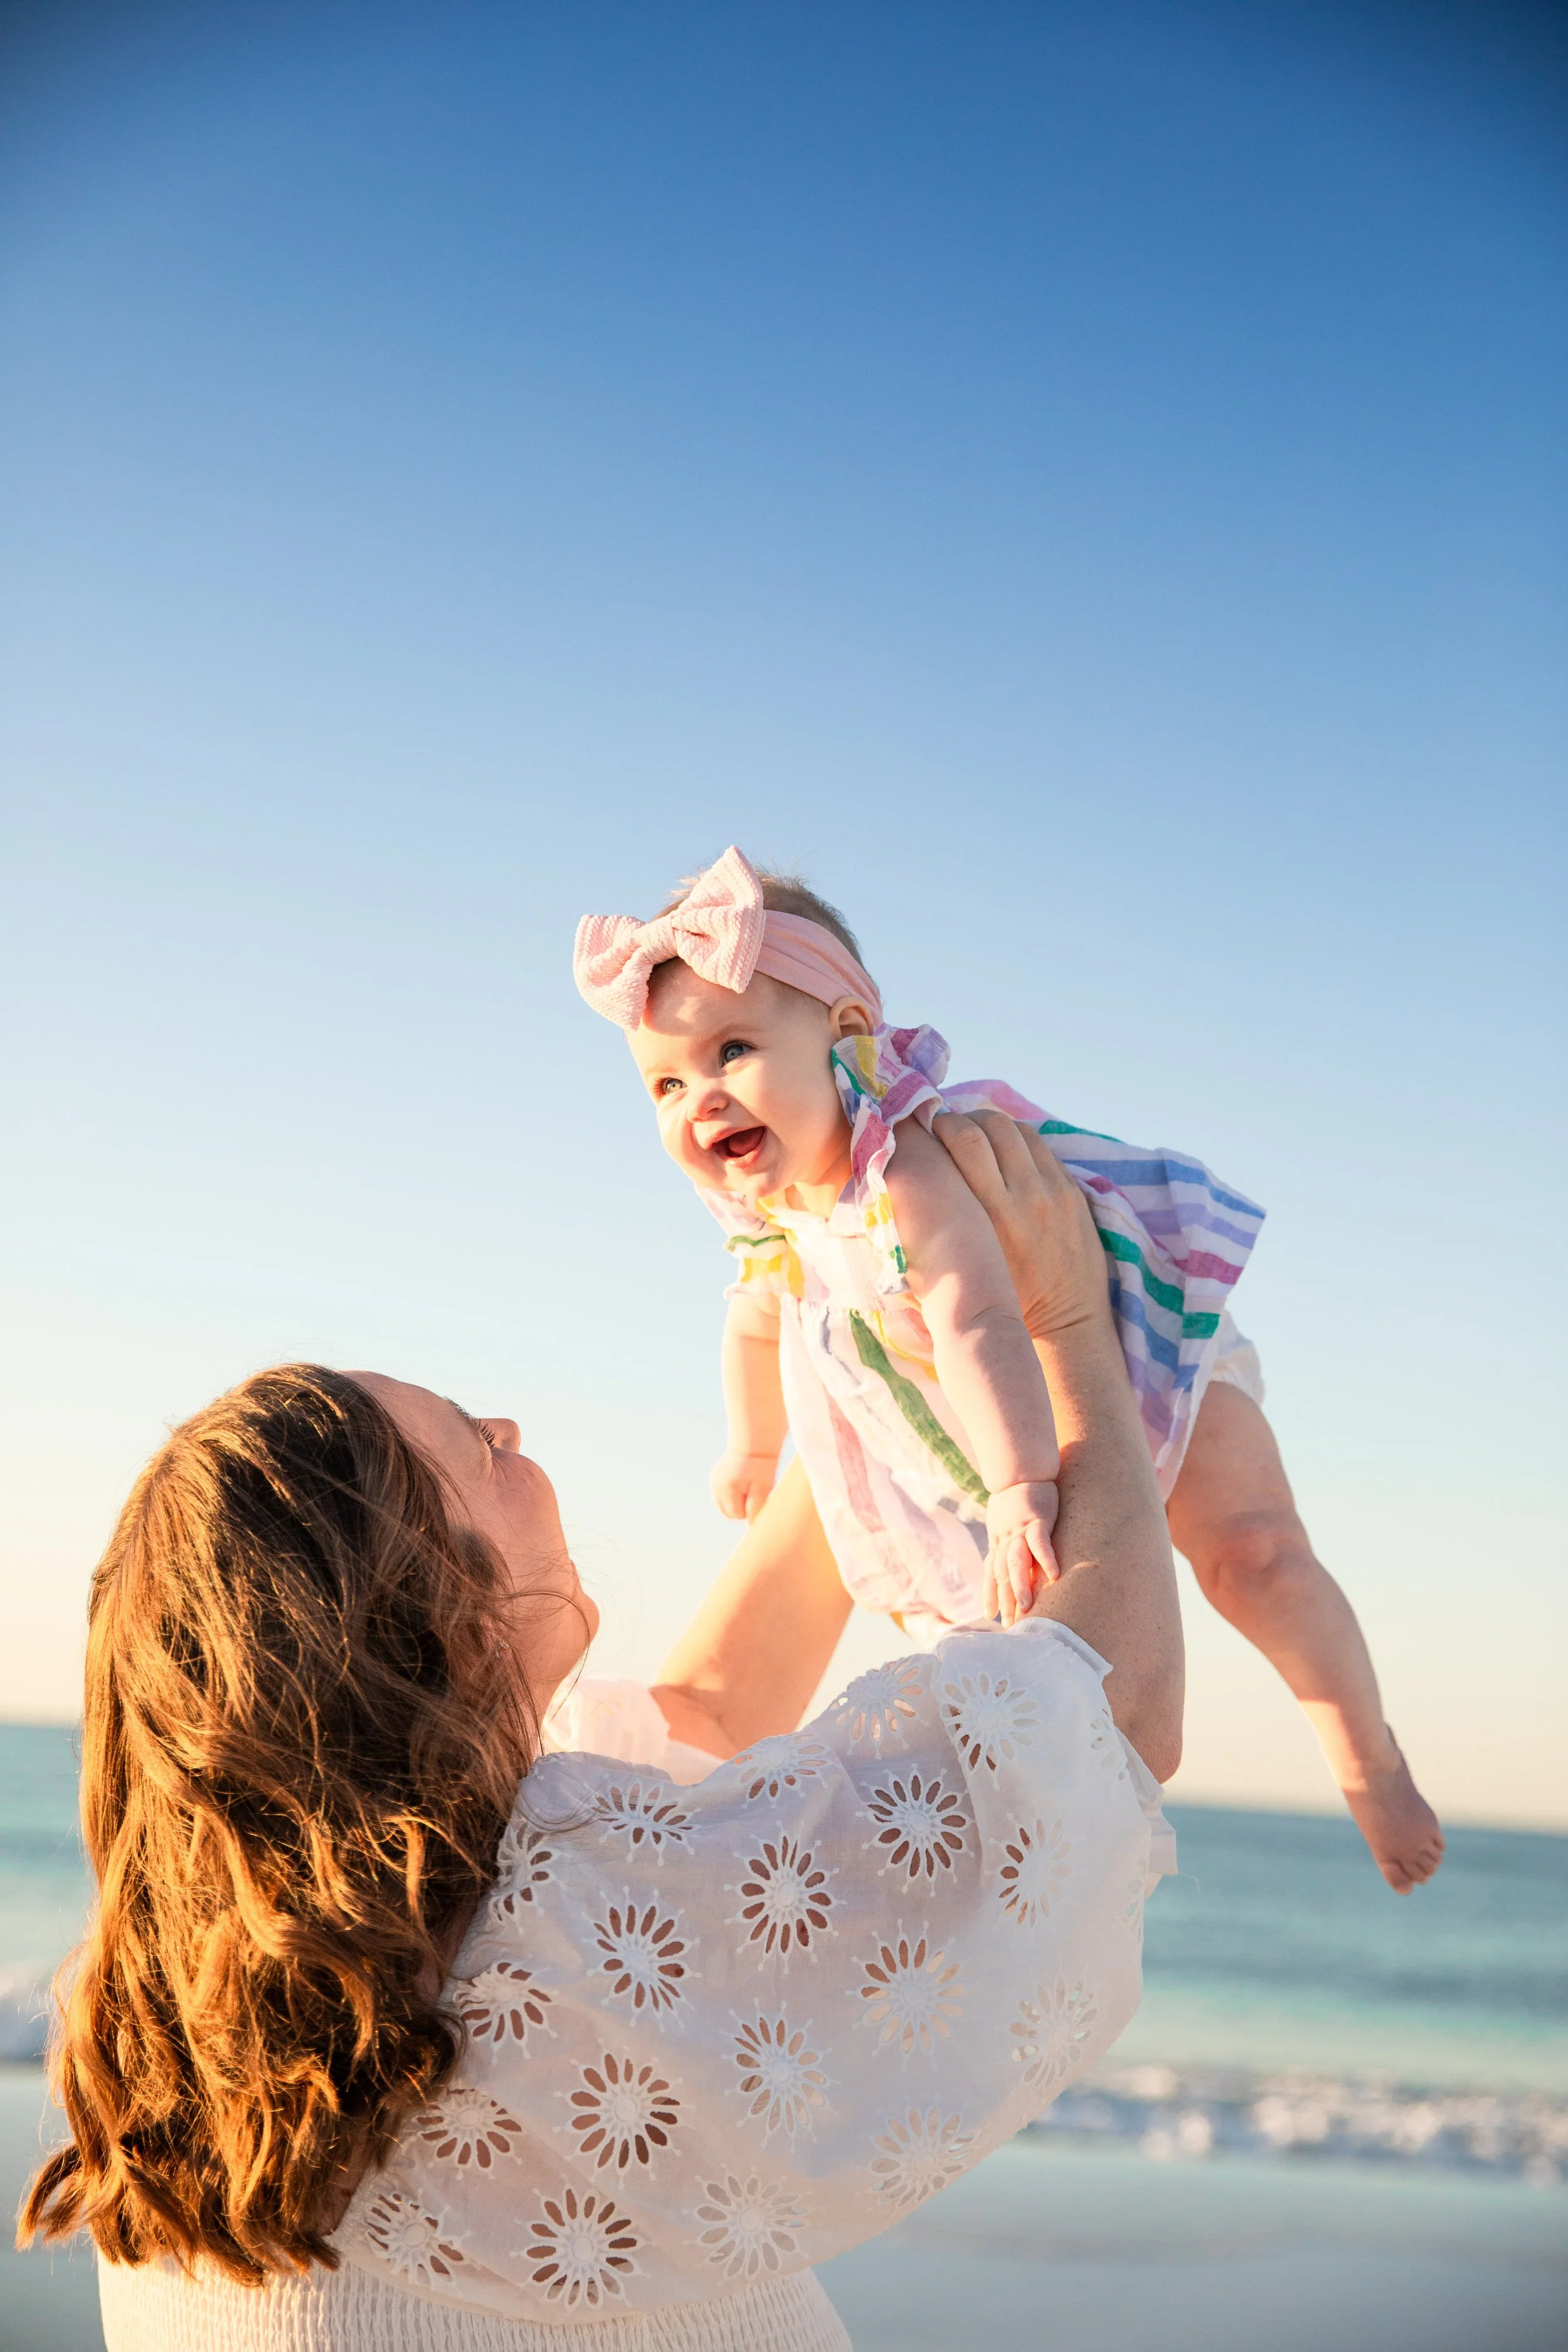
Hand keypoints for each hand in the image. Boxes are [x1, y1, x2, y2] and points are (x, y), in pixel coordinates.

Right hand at [710, 1451, 780, 1522]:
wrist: (753, 1445)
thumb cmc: (762, 1468)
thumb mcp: (764, 1489)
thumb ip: (755, 1509)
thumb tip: (750, 1527)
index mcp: (728, 1489)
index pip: (738, 1515)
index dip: (750, 1508)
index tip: (757, 1494)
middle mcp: (716, 1486)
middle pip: (729, 1513)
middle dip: (741, 1507)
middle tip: (752, 1491)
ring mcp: (713, 1482)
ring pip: (724, 1506)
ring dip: (735, 1502)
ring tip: (745, 1487)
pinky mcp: (714, 1478)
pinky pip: (722, 1496)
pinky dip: (730, 1494)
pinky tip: (739, 1483)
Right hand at [932, 1112, 1107, 1341]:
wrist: (1065, 1324)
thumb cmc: (1001, 1303)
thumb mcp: (959, 1272)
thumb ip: (930, 1233)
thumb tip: (892, 1192)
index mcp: (990, 1215)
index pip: (964, 1140)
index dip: (938, 1124)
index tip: (921, 1130)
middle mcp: (1024, 1196)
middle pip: (988, 1126)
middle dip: (959, 1119)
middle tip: (942, 1129)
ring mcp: (1053, 1191)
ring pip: (1016, 1130)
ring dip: (988, 1125)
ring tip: (972, 1137)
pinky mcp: (1073, 1192)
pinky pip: (1041, 1147)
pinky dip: (1016, 1141)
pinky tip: (1002, 1153)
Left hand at [983, 1477, 1059, 1626]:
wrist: (1019, 1470)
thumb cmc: (1014, 1497)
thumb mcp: (1002, 1522)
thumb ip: (1005, 1542)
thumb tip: (1008, 1562)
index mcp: (998, 1542)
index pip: (991, 1573)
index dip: (990, 1594)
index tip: (991, 1615)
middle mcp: (1005, 1540)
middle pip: (1002, 1575)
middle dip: (1005, 1600)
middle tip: (1010, 1624)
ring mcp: (1019, 1531)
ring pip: (1017, 1562)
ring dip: (1020, 1586)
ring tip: (1026, 1608)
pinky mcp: (1036, 1521)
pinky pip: (1040, 1543)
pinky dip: (1046, 1559)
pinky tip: (1054, 1576)